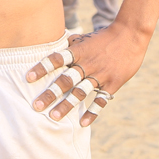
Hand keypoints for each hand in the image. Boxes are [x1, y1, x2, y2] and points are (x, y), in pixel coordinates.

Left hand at [25, 24, 146, 127]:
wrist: (130, 35)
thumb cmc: (103, 37)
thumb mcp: (84, 37)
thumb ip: (68, 45)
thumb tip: (50, 44)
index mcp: (78, 51)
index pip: (56, 59)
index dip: (42, 68)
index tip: (28, 78)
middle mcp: (87, 64)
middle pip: (66, 80)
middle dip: (50, 93)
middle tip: (36, 106)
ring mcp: (100, 75)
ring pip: (81, 92)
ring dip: (67, 105)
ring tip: (54, 117)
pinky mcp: (112, 84)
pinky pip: (100, 100)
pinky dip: (92, 112)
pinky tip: (82, 123)